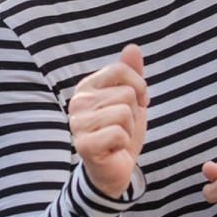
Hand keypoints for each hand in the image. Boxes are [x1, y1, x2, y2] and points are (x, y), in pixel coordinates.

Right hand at [69, 44, 147, 198]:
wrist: (114, 169)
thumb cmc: (121, 131)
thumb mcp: (131, 100)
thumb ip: (131, 74)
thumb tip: (133, 47)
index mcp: (87, 87)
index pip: (120, 70)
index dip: (138, 87)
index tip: (136, 103)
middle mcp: (78, 102)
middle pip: (125, 93)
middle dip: (133, 113)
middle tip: (122, 127)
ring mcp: (78, 123)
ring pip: (124, 113)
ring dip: (129, 129)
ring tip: (118, 138)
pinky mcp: (84, 144)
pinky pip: (119, 133)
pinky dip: (124, 143)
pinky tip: (114, 149)